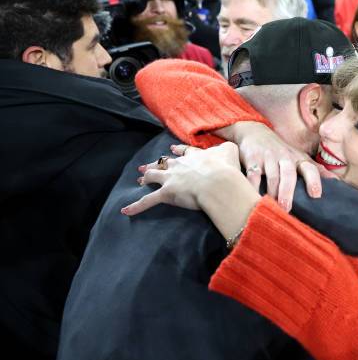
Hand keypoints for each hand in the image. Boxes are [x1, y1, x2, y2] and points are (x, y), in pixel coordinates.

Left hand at [121, 142, 241, 215]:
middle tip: (147, 167)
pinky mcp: (166, 194)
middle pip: (164, 163)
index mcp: (194, 156)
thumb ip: (227, 148)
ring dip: (146, 178)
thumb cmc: (226, 168)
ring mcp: (171, 179)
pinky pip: (147, 201)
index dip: (178, 151)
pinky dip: (136, 206)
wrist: (218, 181)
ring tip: (139, 180)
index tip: (173, 150)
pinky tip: (125, 211)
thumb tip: (228, 148)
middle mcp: (179, 165)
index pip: (184, 152)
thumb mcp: (230, 152)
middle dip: (156, 164)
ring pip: (153, 176)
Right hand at [218, 122, 337, 211]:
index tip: (316, 195)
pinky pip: (252, 173)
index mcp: (298, 159)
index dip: (313, 180)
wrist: (253, 131)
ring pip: (272, 175)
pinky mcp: (252, 159)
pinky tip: (252, 195)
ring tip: (272, 206)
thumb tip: (337, 182)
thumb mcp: (299, 157)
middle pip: (288, 174)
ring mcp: (268, 157)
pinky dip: (252, 185)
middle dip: (288, 190)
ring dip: (272, 191)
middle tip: (287, 207)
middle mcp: (284, 157)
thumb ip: (316, 170)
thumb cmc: (280, 151)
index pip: (309, 168)